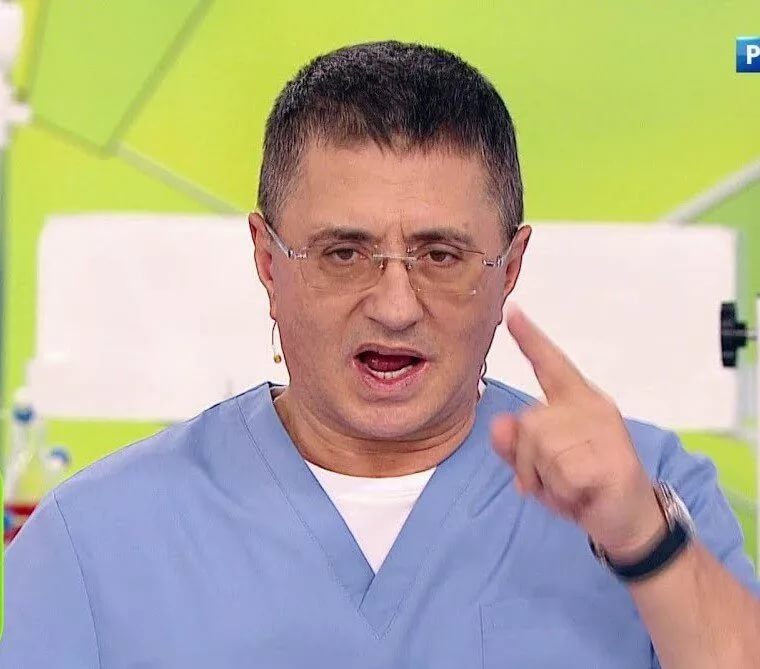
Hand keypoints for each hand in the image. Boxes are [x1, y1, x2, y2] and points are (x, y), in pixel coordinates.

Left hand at [490, 303, 666, 561]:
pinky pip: (561, 474)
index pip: (550, 364)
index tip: (511, 309)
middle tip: (556, 479)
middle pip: (528, 424)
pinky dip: (564, 493)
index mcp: (577, 401)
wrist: (628, 521)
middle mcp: (592, 406)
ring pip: (541, 450)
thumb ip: (514, 445)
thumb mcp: (540, 467)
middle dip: (529, 463)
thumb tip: (497, 424)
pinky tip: (584, 496)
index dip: (529, 338)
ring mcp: (605, 430)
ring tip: (572, 487)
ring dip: (546, 480)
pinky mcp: (612, 459)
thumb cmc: (582, 485)